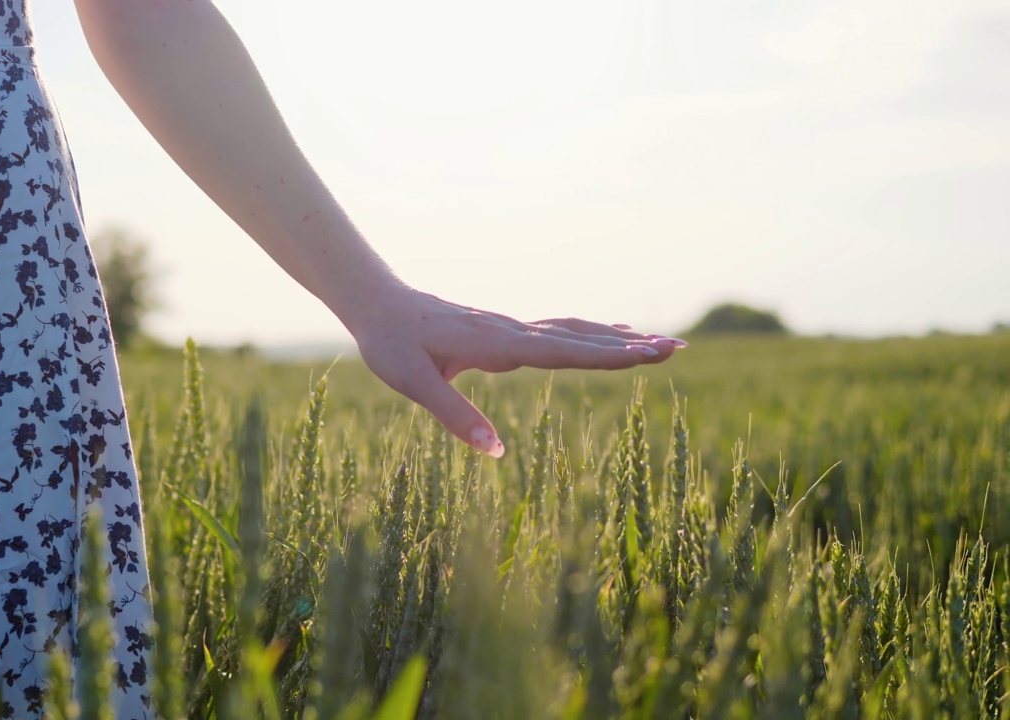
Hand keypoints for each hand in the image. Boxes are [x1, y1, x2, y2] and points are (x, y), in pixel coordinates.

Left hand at [350, 287, 684, 457]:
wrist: (376, 303)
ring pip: (573, 330)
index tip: (649, 353)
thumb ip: (455, 416)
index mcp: (496, 343)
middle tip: (677, 347)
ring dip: (616, 336)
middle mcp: (511, 331)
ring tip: (659, 341)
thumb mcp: (412, 384)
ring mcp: (510, 328)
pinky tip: (606, 333)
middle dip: (628, 343)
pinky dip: (591, 333)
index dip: (607, 354)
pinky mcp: (503, 331)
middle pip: (579, 337)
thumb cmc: (390, 344)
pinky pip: (557, 331)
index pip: (562, 351)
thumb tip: (497, 453)